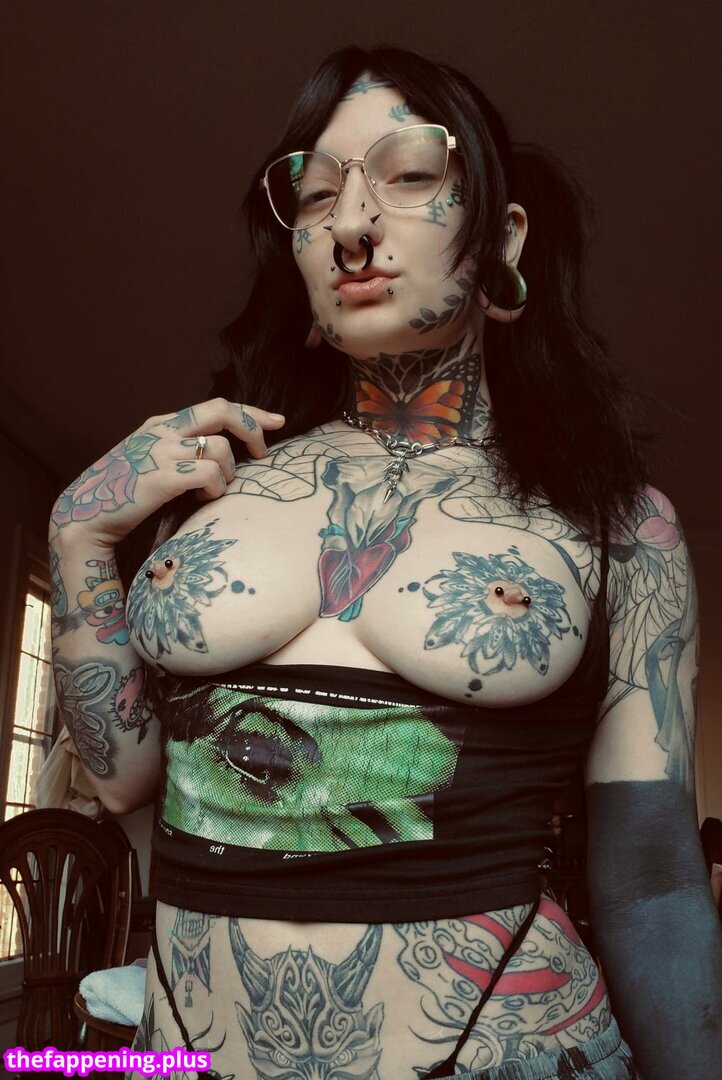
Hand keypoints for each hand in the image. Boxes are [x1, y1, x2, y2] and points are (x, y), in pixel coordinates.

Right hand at [50, 399, 284, 545]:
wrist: (85, 514)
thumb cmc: (123, 492)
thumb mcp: (152, 459)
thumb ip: (180, 450)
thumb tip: (222, 454)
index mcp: (162, 424)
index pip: (216, 406)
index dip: (250, 412)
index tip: (275, 421)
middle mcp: (163, 431)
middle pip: (222, 411)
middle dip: (253, 428)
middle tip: (264, 453)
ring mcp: (162, 452)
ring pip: (221, 449)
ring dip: (229, 474)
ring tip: (215, 490)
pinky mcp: (162, 476)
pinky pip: (209, 474)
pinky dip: (216, 488)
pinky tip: (204, 498)